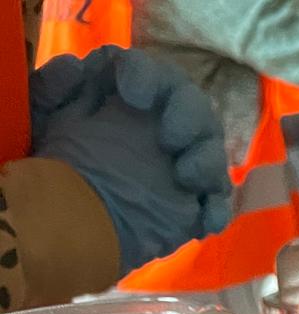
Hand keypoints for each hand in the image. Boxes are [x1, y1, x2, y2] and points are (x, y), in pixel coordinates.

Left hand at [30, 47, 232, 273]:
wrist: (67, 224)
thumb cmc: (56, 164)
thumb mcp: (43, 117)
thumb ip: (52, 87)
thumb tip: (77, 67)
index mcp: (131, 98)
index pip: (150, 73)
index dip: (147, 77)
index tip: (133, 96)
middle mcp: (163, 123)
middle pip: (193, 104)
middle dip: (188, 115)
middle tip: (170, 139)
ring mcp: (183, 162)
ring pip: (212, 150)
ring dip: (206, 161)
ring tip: (186, 178)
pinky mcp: (195, 201)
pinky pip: (218, 200)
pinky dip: (216, 209)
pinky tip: (205, 222)